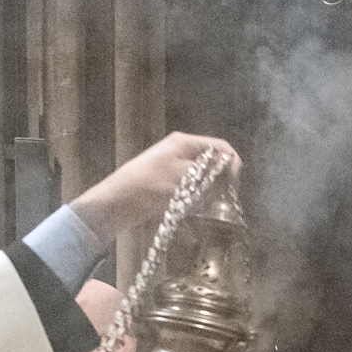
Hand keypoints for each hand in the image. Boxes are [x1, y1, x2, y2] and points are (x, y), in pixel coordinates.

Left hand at [71, 133, 238, 242]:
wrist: (119, 202)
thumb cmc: (151, 186)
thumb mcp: (186, 178)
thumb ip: (212, 173)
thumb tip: (231, 170)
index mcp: (186, 143)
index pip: (221, 147)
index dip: (232, 164)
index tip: (233, 185)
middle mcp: (182, 151)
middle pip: (214, 163)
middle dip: (220, 180)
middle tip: (218, 198)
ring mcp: (175, 167)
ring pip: (205, 178)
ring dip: (208, 192)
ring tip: (200, 204)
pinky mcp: (170, 183)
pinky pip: (193, 188)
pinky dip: (196, 198)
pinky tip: (190, 208)